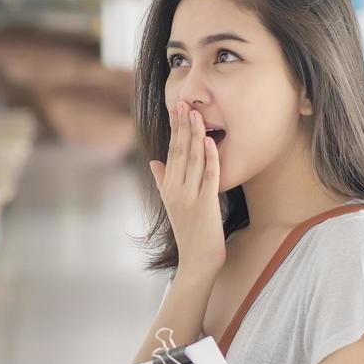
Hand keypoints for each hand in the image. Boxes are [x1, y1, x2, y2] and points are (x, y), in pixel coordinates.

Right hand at [148, 100, 225, 277]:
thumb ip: (163, 182)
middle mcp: (175, 190)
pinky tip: (210, 141)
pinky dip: (209, 157)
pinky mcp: (205, 205)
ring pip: (192, 160)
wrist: (197, 261)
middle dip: (182, 126)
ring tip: (196, 114)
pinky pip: (208, 176)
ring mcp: (189, 197)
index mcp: (168, 188)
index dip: (175, 130)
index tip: (177, 109)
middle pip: (179, 151)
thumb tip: (154, 162)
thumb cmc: (190, 234)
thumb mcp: (173, 205)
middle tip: (183, 102)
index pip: (170, 152)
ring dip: (195, 135)